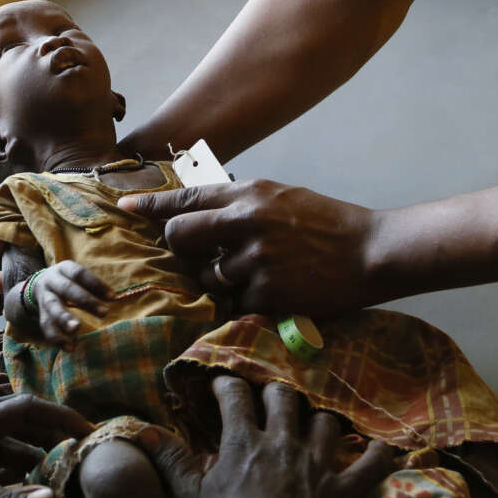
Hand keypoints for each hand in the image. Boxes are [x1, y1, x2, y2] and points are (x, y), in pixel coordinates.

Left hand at [0, 396, 93, 497]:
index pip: (22, 409)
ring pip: (2, 446)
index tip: (88, 431)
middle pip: (15, 423)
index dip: (58, 416)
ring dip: (30, 457)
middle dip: (48, 434)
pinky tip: (20, 493)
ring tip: (56, 474)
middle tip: (79, 451)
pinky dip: (8, 476)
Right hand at [20, 261, 111, 342]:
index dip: (96, 284)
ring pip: (52, 309)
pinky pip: (46, 327)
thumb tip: (113, 298)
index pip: (80, 274)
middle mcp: (51, 282)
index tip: (113, 297)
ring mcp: (44, 298)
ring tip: (77, 329)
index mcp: (64, 269)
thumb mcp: (76, 276)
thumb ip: (92, 286)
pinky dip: (57, 339)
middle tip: (104, 313)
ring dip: (64, 319)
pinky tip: (69, 348)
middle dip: (85, 301)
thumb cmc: (67, 281)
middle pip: (67, 289)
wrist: (37, 286)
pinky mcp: (40, 315)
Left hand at [118, 180, 383, 315]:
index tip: (126, 207)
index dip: (151, 204)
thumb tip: (200, 213)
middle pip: (180, 236)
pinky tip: (279, 291)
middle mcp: (245, 222)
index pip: (187, 197)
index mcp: (250, 194)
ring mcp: (254, 259)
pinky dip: (251, 302)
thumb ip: (241, 203)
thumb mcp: (281, 197)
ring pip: (210, 277)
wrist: (371, 251)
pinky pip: (237, 303)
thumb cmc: (327, 223)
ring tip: (264, 274)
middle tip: (197, 257)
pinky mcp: (266, 293)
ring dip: (227, 281)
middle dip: (180, 248)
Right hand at [137, 377, 400, 497]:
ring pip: (326, 421)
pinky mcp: (347, 490)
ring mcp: (319, 465)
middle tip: (269, 397)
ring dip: (319, 421)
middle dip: (275, 391)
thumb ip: (171, 461)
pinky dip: (379, 452)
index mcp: (243, 444)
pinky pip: (373, 461)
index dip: (226, 384)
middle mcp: (283, 443)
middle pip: (284, 397)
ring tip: (313, 425)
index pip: (234, 395)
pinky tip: (380, 446)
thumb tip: (143, 430)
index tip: (220, 384)